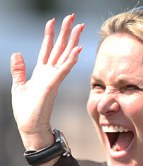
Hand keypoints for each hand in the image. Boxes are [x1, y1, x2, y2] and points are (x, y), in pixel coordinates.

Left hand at [10, 14, 83, 150]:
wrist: (31, 126)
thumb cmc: (26, 110)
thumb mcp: (18, 85)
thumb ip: (19, 70)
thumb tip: (17, 54)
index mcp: (41, 72)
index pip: (47, 49)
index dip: (50, 34)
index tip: (53, 20)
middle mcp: (50, 73)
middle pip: (60, 48)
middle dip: (67, 32)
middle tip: (74, 17)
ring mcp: (53, 78)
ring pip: (65, 55)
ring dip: (73, 41)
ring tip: (80, 27)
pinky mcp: (53, 84)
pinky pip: (64, 69)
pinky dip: (71, 59)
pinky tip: (78, 49)